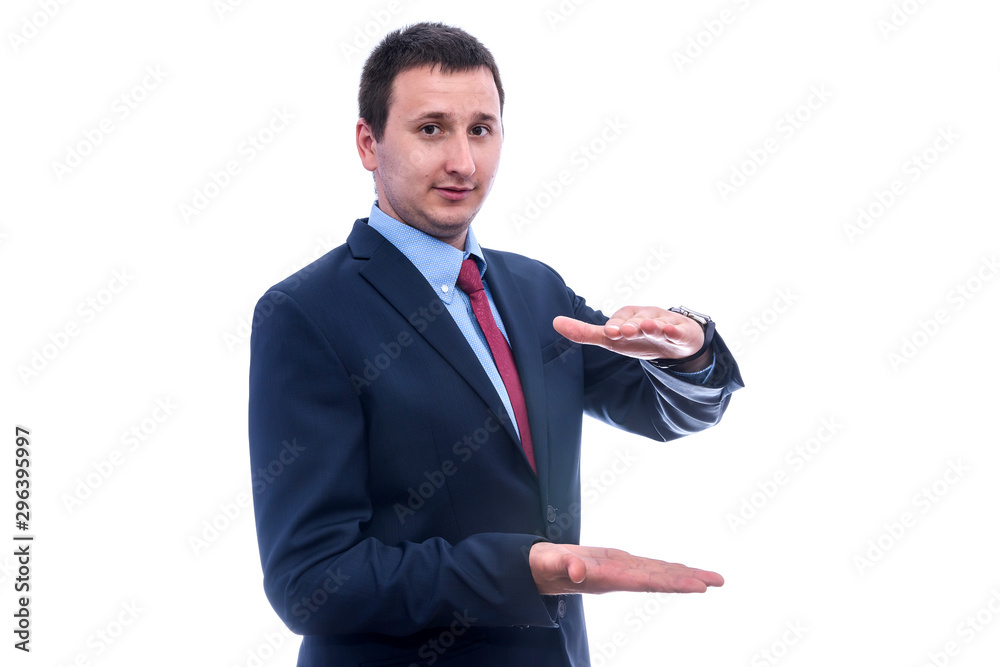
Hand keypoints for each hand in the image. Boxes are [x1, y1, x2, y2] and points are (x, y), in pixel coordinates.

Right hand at [528, 542, 723, 595]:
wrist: (536, 571)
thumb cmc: (543, 566)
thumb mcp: (550, 561)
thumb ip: (565, 565)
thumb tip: (580, 571)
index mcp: (608, 577)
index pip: (647, 580)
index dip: (673, 582)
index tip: (698, 586)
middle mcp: (619, 577)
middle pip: (660, 578)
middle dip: (688, 580)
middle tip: (719, 581)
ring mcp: (620, 571)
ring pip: (657, 572)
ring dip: (683, 574)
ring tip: (710, 578)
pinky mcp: (617, 563)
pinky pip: (648, 566)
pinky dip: (666, 568)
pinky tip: (680, 570)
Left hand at [553, 306, 706, 365]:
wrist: (676, 343)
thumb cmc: (638, 338)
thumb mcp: (611, 339)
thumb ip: (584, 333)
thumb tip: (555, 322)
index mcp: (627, 319)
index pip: (618, 322)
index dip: (615, 326)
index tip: (610, 331)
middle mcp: (644, 318)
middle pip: (636, 323)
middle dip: (631, 327)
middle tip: (624, 331)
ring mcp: (663, 324)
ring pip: (656, 325)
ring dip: (651, 326)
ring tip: (647, 327)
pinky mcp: (680, 332)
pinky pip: (677, 331)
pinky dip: (674, 331)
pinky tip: (671, 331)